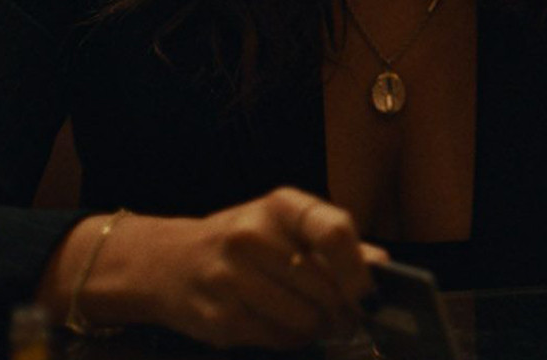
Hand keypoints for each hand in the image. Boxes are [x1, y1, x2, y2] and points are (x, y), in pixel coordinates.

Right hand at [55, 187, 387, 348]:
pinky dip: (292, 340)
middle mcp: (252, 236)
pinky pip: (279, 339)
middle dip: (345, 309)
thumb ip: (333, 242)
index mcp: (279, 206)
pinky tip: (285, 327)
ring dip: (320, 328)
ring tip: (317, 322)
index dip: (359, 269)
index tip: (370, 293)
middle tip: (350, 317)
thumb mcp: (283, 225)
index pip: (334, 232)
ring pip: (305, 319)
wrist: (164, 263)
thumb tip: (382, 265)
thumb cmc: (241, 243)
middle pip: (325, 286)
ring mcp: (231, 278)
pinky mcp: (220, 317)